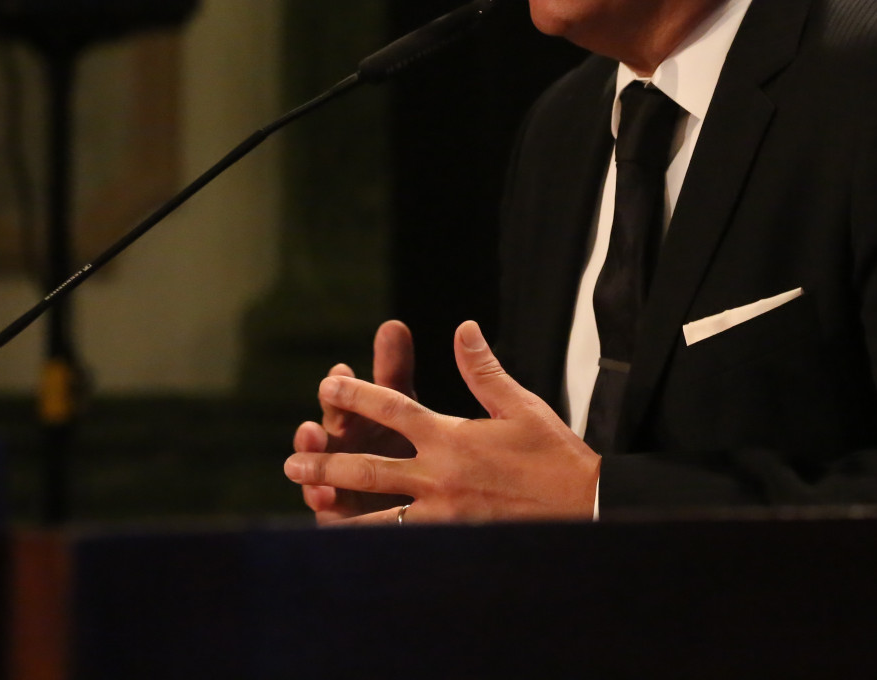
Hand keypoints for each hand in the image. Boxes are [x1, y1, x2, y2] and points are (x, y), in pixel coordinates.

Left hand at [284, 320, 600, 521]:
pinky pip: (402, 542)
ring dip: (339, 507)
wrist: (584, 503)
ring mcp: (443, 511)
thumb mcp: (520, 404)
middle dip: (327, 461)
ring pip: (377, 512)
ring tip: (309, 506)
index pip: (393, 407)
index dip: (356, 394)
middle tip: (292, 460)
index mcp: (452, 433)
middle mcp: (440, 472)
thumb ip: (482, 369)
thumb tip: (462, 328)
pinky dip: (373, 544)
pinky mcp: (453, 538)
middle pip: (369, 465)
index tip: (327, 385)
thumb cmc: (553, 453)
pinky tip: (350, 547)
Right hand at [292, 319, 416, 524]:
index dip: (343, 388)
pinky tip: (323, 497)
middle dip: (318, 431)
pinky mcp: (343, 516)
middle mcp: (342, 449)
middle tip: (314, 426)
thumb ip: (394, 370)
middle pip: (327, 437)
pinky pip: (332, 512)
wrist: (425, 496)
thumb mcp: (405, 406)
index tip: (342, 372)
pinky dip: (324, 503)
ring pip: (320, 475)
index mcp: (356, 419)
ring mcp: (339, 483)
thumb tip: (392, 324)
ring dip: (313, 468)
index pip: (346, 399)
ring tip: (307, 470)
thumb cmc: (406, 443)